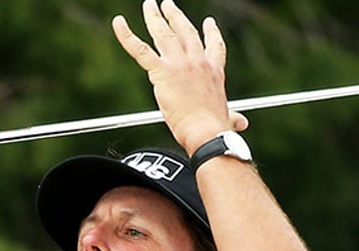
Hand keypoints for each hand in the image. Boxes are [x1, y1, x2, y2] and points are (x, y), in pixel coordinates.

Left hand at [113, 0, 247, 153]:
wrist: (207, 130)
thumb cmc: (215, 127)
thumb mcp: (226, 117)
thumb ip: (232, 116)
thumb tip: (241, 123)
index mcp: (214, 71)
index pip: (214, 47)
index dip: (211, 32)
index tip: (208, 22)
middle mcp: (197, 62)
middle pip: (185, 31)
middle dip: (175, 16)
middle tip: (167, 4)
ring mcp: (179, 64)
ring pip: (163, 33)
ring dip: (154, 16)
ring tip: (149, 5)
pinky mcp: (162, 71)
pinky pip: (139, 49)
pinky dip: (126, 35)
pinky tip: (118, 22)